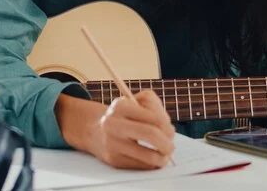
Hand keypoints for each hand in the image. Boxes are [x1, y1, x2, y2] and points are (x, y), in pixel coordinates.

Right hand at [57, 89, 174, 169]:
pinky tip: (149, 158)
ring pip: (148, 156)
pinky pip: (140, 166)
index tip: (170, 131)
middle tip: (170, 146)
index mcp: (120, 106)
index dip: (168, 127)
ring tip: (164, 154)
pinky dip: (150, 164)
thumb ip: (155, 107)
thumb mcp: (136, 101)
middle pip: (150, 134)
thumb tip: (168, 130)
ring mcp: (112, 143)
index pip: (153, 118)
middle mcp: (113, 123)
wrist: (95, 130)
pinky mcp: (113, 159)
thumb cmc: (124, 116)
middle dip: (167, 143)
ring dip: (162, 157)